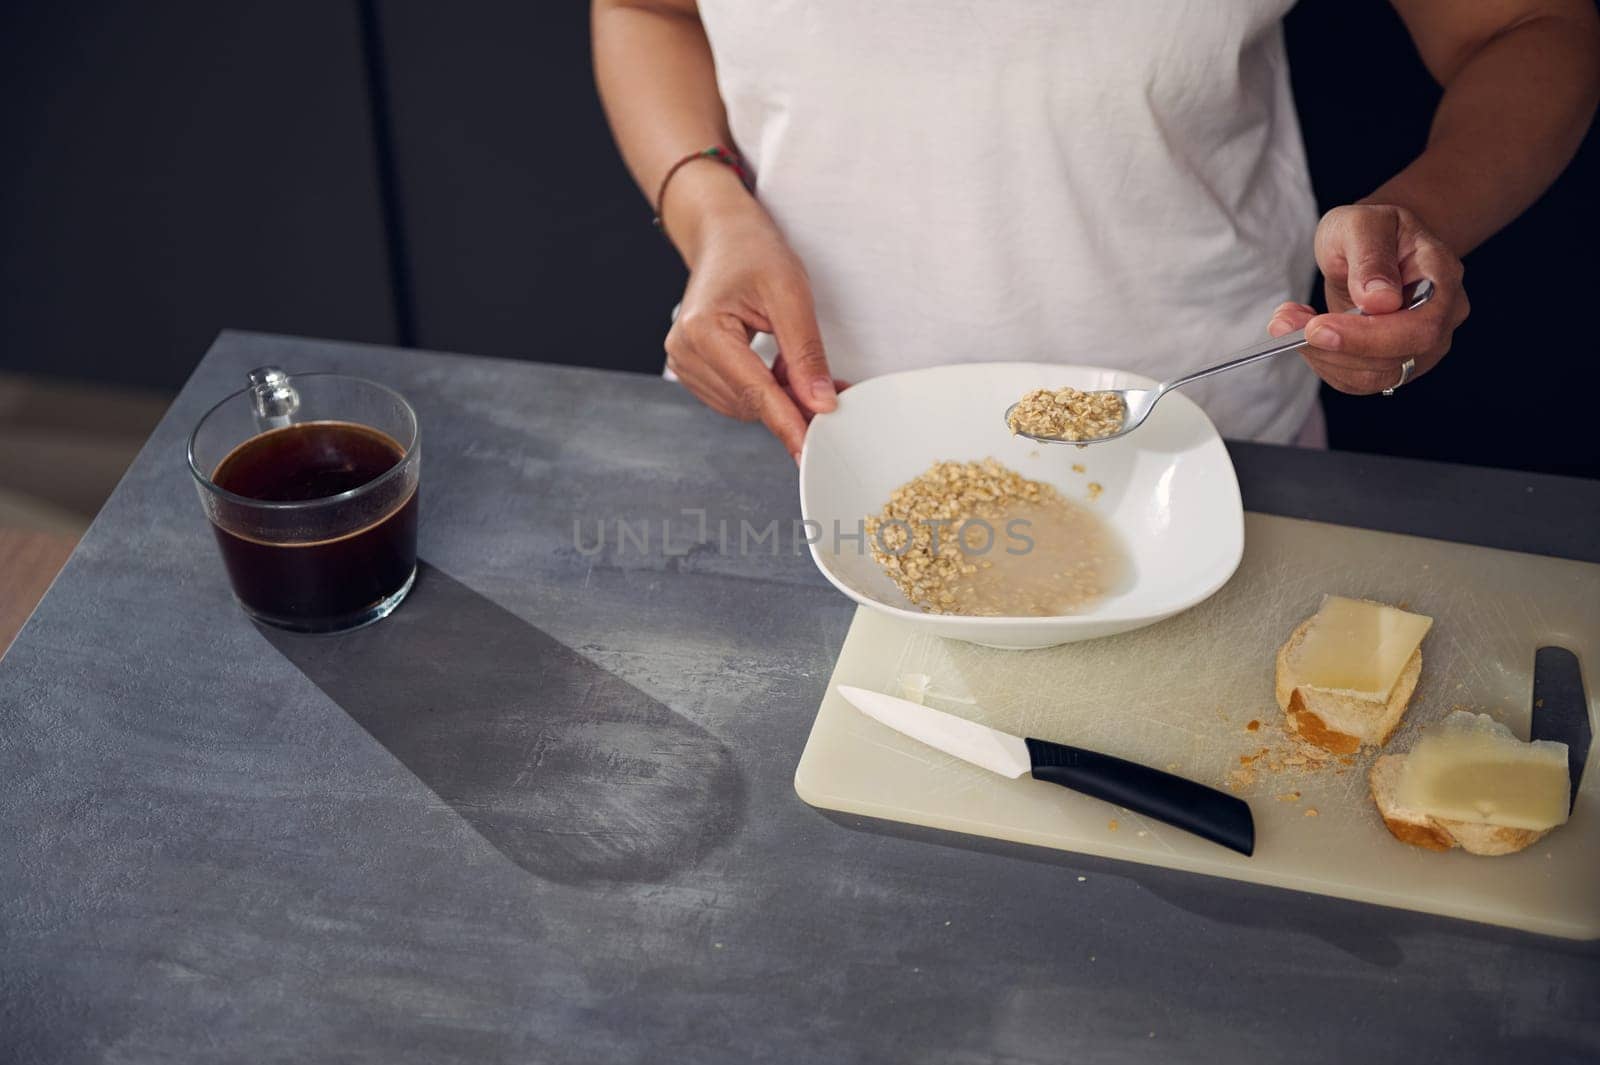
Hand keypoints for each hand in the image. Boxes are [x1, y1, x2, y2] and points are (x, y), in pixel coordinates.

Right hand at [664, 194, 838, 461]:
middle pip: (749, 403)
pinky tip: (781, 371)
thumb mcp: (791, 294)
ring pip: (744, 406)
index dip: (787, 421)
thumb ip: (805, 353)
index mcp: (703, 330)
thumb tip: (820, 403)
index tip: (809, 450)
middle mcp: (685, 351)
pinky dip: (765, 392)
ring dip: (780, 398)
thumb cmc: (754, 253)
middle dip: (793, 404)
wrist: (725, 237)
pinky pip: (737, 397)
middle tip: (835, 391)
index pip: (754, 391)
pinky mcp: (693, 370)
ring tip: (804, 369)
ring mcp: (685, 363)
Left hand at [1268, 204, 1468, 394]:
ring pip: (1372, 376)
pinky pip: (1356, 380)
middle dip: (1335, 347)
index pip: (1421, 326)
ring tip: (1286, 321)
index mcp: (1443, 278)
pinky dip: (1321, 361)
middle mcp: (1442, 318)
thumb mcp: (1363, 223)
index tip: (1317, 327)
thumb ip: (1371, 256)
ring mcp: (1421, 347)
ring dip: (1320, 355)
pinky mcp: (1392, 363)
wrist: (1374, 245)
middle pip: (1397, 357)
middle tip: (1285, 323)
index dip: (1369, 335)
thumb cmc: (1371, 230)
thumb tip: (1380, 301)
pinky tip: (1301, 333)